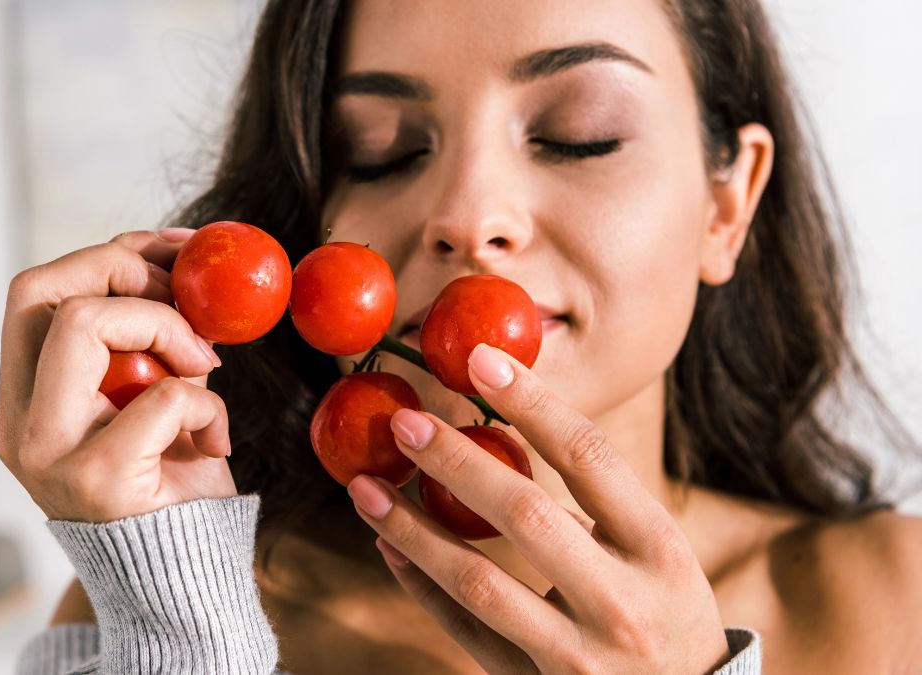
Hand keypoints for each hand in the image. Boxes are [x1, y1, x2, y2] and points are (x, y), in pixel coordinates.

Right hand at [0, 229, 236, 522]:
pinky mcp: (97, 479)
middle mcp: (20, 425)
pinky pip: (161, 394)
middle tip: (187, 302)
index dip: (105, 256)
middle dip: (126, 272)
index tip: (174, 252)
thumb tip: (176, 255)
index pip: (32, 294)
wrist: (181, 580)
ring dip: (166, 328)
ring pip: (82, 324)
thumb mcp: (148, 398)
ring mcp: (49, 454)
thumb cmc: (170, 483)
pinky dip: (206, 401)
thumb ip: (141, 342)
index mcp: (23, 402)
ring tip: (204, 368)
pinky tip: (215, 438)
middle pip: (43, 292)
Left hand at [347, 343, 729, 673]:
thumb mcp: (658, 554)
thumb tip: (508, 420)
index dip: (533, 402)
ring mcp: (578, 654)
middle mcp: (623, 602)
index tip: (480, 361)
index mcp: (659, 549)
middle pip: (526, 514)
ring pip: (478, 581)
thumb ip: (597, 500)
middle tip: (404, 423)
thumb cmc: (666, 612)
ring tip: (366, 488)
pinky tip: (390, 547)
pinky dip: (422, 586)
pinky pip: (466, 631)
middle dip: (457, 462)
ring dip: (412, 529)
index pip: (590, 458)